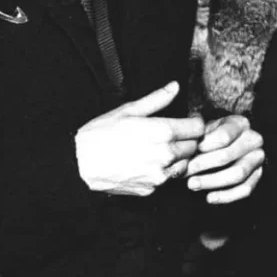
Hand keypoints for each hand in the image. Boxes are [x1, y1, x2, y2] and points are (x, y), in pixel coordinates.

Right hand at [75, 81, 205, 196]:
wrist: (78, 165)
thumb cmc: (100, 134)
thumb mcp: (128, 110)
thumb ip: (157, 99)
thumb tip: (175, 86)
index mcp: (162, 132)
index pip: (198, 128)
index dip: (194, 123)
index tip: (188, 121)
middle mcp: (165, 155)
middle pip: (194, 147)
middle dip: (187, 140)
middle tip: (173, 135)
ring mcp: (159, 175)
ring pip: (183, 164)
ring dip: (178, 157)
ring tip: (159, 149)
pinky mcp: (151, 189)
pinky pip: (167, 179)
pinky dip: (163, 172)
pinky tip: (147, 163)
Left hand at [186, 114, 264, 203]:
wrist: (224, 147)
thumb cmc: (210, 138)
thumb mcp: (205, 130)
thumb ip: (197, 138)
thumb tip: (186, 152)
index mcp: (240, 123)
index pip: (223, 137)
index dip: (204, 146)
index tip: (188, 152)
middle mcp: (254, 139)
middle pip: (227, 155)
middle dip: (203, 165)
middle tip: (185, 171)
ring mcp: (258, 158)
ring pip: (238, 174)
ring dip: (212, 181)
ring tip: (192, 184)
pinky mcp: (258, 175)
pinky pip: (245, 189)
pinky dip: (226, 196)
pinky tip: (209, 198)